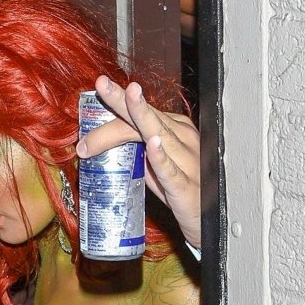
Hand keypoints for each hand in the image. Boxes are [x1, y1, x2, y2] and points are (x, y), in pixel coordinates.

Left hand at [76, 76, 200, 248]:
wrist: (207, 220)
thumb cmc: (182, 191)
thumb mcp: (157, 167)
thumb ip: (138, 152)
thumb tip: (106, 144)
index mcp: (173, 129)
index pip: (140, 115)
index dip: (116, 106)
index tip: (96, 93)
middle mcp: (181, 138)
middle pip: (147, 117)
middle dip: (123, 100)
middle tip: (102, 83)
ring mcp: (186, 160)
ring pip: (160, 134)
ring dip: (141, 115)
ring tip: (129, 96)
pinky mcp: (185, 185)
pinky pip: (171, 169)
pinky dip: (161, 156)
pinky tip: (152, 144)